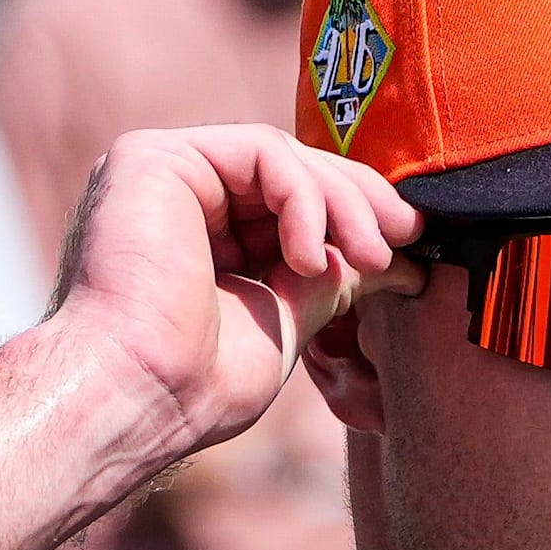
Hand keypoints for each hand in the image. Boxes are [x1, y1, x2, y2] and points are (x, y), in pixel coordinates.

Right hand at [48, 125, 422, 460]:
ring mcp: (163, 173)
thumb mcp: (286, 319)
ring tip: (370, 256)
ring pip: (281, 157)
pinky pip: (258, 152)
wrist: (138, 397)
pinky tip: (308, 255)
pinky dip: (302, 197)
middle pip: (290, 171)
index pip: (290, 202)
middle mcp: (177, 198)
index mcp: (200, 236)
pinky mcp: (153, 157)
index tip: (412, 245)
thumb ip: (330, 279)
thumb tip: (396, 260)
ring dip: (341, 203)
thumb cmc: (195, 384)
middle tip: (409, 233)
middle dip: (359, 200)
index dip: (354, 215)